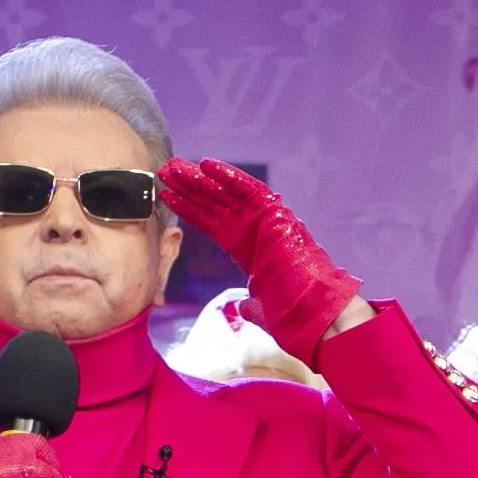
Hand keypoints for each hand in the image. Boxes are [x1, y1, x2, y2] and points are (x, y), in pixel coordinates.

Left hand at [158, 158, 360, 367]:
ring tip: (175, 166)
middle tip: (165, 170)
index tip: (167, 197)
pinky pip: (248, 190)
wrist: (312, 312)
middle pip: (214, 203)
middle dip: (189, 187)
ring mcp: (263, 220)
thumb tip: (245, 308)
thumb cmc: (291, 313)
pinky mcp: (274, 214)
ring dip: (200, 179)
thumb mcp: (261, 309)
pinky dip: (228, 176)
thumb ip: (250, 305)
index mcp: (246, 248)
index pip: (212, 223)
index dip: (189, 209)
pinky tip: (206, 164)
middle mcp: (252, 230)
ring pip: (225, 194)